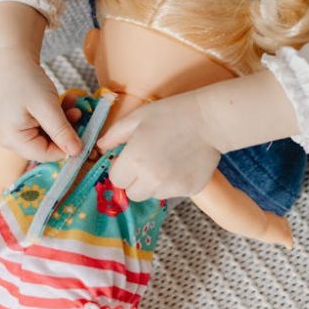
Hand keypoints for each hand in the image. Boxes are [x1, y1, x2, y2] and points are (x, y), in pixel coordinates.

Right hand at [0, 48, 82, 161]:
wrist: (14, 61)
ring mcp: (11, 134)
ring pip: (45, 138)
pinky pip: (40, 130)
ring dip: (62, 124)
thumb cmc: (28, 80)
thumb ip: (62, 131)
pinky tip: (64, 105)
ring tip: (73, 107)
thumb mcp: (48, 106)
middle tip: (78, 114)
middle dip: (64, 133)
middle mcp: (7, 140)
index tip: (84, 135)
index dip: (66, 148)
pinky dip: (54, 120)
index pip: (44, 155)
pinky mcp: (17, 126)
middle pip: (44, 148)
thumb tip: (78, 152)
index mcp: (11, 138)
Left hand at [96, 92, 220, 200]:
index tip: (128, 158)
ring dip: (152, 183)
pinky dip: (172, 183)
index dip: (120, 168)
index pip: (116, 180)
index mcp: (135, 160)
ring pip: (152, 195)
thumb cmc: (171, 114)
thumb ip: (114, 135)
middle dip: (134, 180)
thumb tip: (100, 148)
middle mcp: (153, 179)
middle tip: (145, 161)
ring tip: (164, 161)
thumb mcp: (137, 118)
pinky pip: (172, 193)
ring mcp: (172, 187)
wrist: (209, 120)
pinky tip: (179, 164)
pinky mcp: (190, 190)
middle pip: (132, 193)